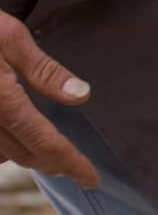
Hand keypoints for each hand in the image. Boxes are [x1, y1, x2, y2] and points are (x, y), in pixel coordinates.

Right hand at [0, 13, 99, 187]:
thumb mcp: (8, 35)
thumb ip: (43, 70)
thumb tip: (81, 96)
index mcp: (2, 100)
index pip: (45, 143)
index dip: (72, 164)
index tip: (91, 179)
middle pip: (24, 155)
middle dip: (51, 163)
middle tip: (72, 165)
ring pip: (0, 155)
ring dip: (23, 156)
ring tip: (46, 154)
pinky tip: (9, 139)